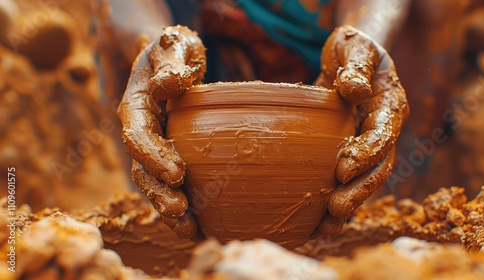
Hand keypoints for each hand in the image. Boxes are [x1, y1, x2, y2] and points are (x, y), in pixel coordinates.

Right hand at [118, 26, 205, 239]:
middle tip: (181, 209)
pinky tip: (197, 226)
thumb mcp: (172, 46)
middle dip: (159, 192)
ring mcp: (151, 147)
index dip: (153, 155)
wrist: (166, 60)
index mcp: (136, 105)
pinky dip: (179, 208)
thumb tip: (168, 85)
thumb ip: (170, 62)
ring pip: (152, 183)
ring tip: (189, 229)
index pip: (138, 134)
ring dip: (167, 207)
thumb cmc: (171, 51)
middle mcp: (139, 131)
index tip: (178, 173)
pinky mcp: (165, 156)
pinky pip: (166, 185)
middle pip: (141, 168)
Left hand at [314, 25, 408, 233]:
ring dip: (349, 205)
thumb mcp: (356, 47)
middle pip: (378, 167)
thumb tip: (355, 89)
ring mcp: (368, 145)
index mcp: (389, 106)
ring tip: (327, 226)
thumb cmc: (353, 49)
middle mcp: (383, 130)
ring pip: (365, 181)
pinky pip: (349, 181)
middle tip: (335, 208)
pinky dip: (336, 202)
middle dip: (359, 190)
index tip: (342, 169)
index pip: (382, 134)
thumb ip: (357, 66)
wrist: (351, 59)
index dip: (366, 153)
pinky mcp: (351, 152)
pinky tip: (319, 224)